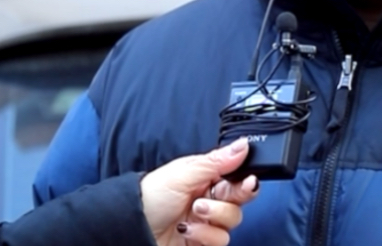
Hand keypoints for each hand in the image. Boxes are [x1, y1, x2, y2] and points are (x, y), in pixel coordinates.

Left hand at [140, 138, 258, 245]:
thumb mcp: (184, 173)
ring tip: (194, 211)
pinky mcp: (204, 241)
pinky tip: (188, 230)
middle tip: (218, 194)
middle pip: (241, 198)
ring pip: (233, 220)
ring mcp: (208, 222)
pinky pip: (221, 240)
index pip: (238, 176)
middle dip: (233, 197)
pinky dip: (206, 235)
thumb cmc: (151, 196)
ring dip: (214, 216)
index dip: (246, 179)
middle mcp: (210, 199)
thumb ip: (217, 161)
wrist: (132, 227)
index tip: (249, 180)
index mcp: (207, 177)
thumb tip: (243, 145)